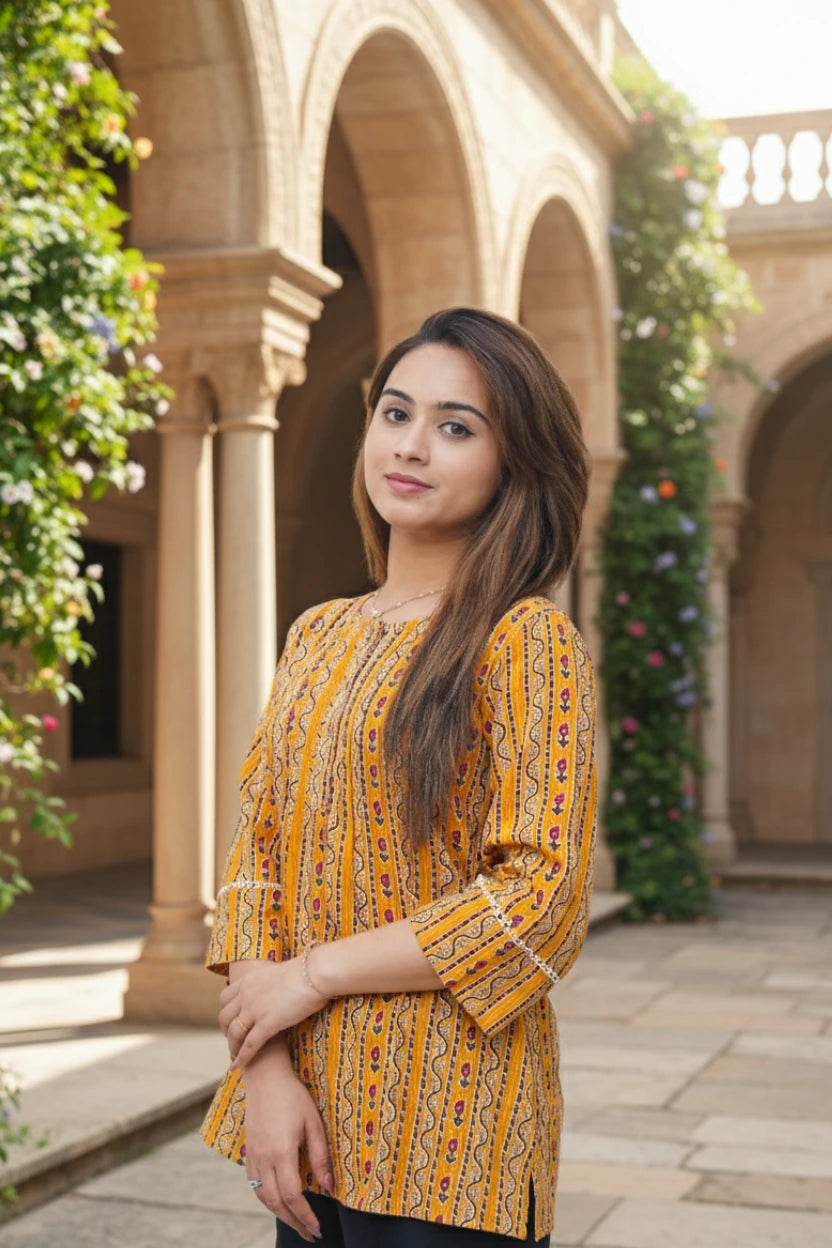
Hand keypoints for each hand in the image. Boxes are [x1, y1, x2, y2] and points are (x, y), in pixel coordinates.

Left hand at [220, 956, 328, 1066]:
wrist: (313, 974)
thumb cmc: (306, 972)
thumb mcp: (279, 974)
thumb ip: (271, 984)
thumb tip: (278, 990)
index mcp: (249, 980)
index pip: (225, 998)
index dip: (224, 1012)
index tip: (228, 1022)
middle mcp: (246, 994)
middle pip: (225, 1017)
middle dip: (225, 1031)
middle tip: (231, 1041)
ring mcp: (255, 1010)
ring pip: (234, 1033)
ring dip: (232, 1047)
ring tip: (234, 1058)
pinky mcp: (267, 1024)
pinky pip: (249, 1045)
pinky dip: (242, 1058)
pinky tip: (237, 1067)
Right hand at [244, 1041, 333, 1243]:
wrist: (265, 1077)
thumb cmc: (293, 1096)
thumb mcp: (314, 1123)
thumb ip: (321, 1156)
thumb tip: (329, 1187)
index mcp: (281, 1153)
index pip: (292, 1195)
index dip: (305, 1215)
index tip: (317, 1228)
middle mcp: (263, 1159)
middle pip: (275, 1202)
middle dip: (294, 1221)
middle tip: (310, 1233)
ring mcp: (253, 1155)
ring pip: (262, 1196)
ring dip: (279, 1213)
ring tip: (296, 1222)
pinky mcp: (248, 1151)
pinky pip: (254, 1184)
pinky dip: (266, 1199)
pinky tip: (277, 1201)